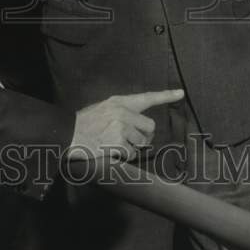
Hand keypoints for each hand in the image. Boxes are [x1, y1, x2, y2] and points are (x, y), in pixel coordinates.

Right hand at [67, 89, 184, 162]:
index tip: (181, 93)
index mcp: (119, 101)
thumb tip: (137, 125)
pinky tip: (112, 151)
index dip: (166, 96)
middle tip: (131, 140)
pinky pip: (132, 153)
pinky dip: (125, 156)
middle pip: (149, 127)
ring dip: (132, 147)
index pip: (147, 97)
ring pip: (141, 142)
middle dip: (144, 137)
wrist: (68, 133)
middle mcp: (123, 112)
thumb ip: (120, 112)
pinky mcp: (118, 142)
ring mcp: (121, 127)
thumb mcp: (102, 108)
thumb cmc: (84, 123)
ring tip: (115, 144)